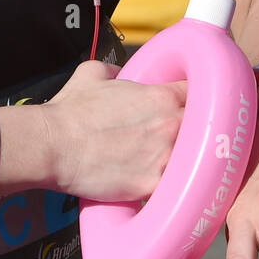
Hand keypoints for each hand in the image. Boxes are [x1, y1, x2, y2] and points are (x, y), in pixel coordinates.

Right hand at [43, 59, 186, 201]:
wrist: (53, 146)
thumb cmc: (71, 110)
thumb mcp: (91, 74)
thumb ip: (113, 70)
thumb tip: (119, 73)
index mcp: (161, 97)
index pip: (199, 94)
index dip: (199, 100)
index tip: (195, 107)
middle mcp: (170, 125)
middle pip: (205, 127)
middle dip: (199, 131)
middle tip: (187, 138)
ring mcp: (164, 157)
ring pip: (194, 159)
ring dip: (189, 161)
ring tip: (180, 165)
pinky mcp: (153, 186)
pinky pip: (175, 187)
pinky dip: (174, 188)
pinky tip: (169, 188)